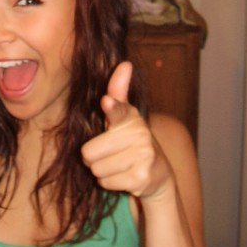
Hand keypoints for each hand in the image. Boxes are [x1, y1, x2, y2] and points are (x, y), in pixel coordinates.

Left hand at [81, 62, 173, 199]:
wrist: (157, 174)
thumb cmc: (131, 142)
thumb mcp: (124, 117)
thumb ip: (119, 91)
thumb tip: (125, 64)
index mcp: (131, 118)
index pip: (119, 110)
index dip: (112, 107)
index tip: (106, 102)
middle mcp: (140, 134)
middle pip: (89, 152)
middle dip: (93, 158)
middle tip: (109, 155)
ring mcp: (142, 157)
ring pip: (96, 169)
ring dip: (103, 171)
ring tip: (118, 165)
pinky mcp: (141, 178)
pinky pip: (105, 182)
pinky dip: (111, 182)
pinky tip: (125, 176)